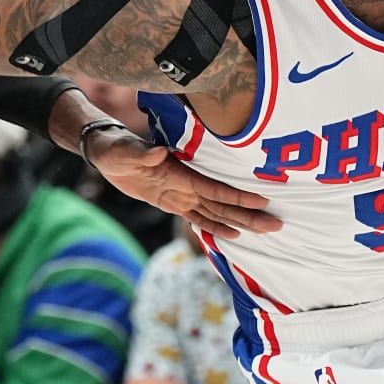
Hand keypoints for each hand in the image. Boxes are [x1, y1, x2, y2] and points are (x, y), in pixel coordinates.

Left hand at [84, 125, 282, 239]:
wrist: (107, 151)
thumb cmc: (115, 148)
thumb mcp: (124, 151)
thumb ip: (141, 153)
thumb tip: (157, 153)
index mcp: (180, 174)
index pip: (215, 189)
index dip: (237, 198)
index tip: (262, 202)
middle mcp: (186, 186)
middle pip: (223, 205)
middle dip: (249, 215)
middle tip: (276, 226)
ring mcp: (181, 195)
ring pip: (216, 213)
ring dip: (240, 222)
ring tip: (265, 231)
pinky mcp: (172, 202)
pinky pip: (198, 217)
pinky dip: (214, 227)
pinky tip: (233, 236)